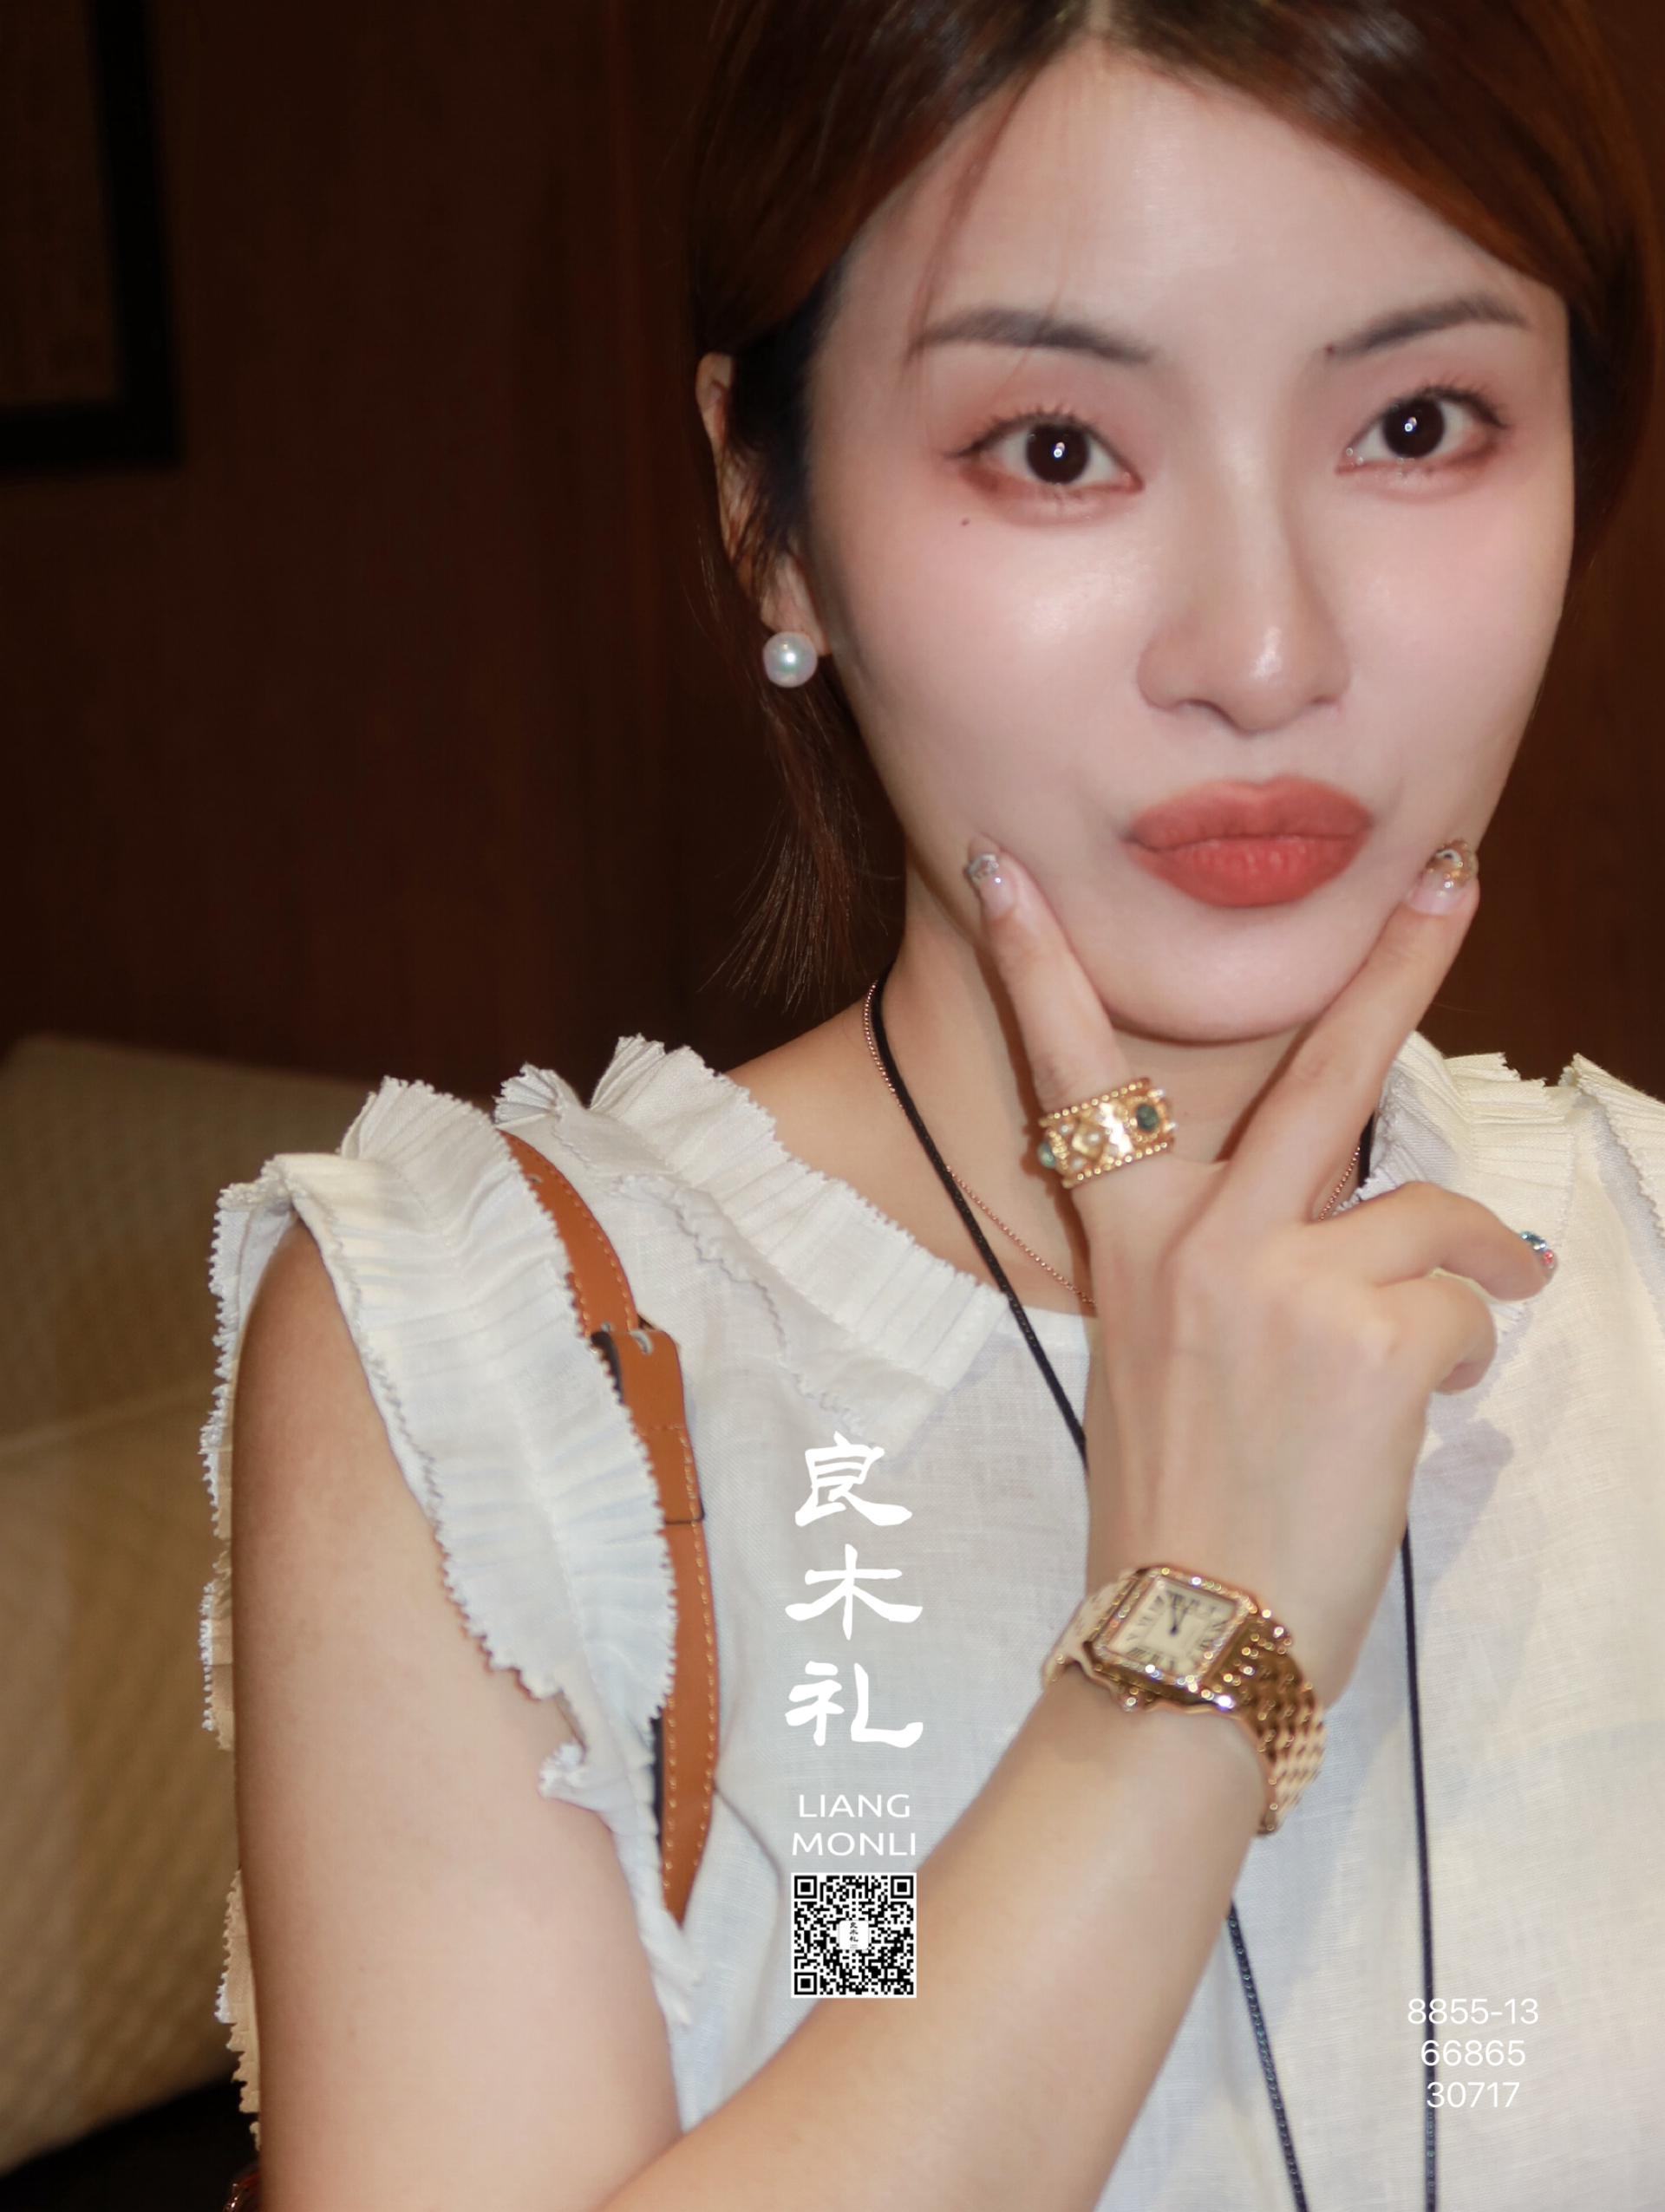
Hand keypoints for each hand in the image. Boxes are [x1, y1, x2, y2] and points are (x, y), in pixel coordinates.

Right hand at [967, 850, 1549, 1706]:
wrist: (1193, 1628)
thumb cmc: (1178, 1499)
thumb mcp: (1158, 1354)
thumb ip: (1228, 1260)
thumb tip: (1361, 1217)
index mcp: (1128, 1242)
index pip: (1072, 1079)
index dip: (1036, 968)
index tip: (1004, 871)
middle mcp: (1199, 1241)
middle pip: (1321, 1072)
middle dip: (1399, 962)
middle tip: (1452, 872)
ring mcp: (1283, 1282)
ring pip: (1428, 1209)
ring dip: (1472, 1261)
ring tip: (1488, 1300)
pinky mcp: (1370, 1337)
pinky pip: (1466, 1300)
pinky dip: (1468, 1348)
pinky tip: (1429, 1402)